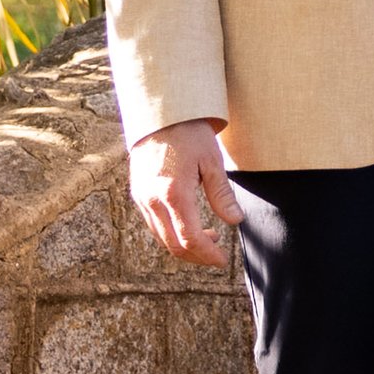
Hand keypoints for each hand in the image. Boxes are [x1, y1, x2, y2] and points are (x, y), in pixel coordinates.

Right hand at [130, 115, 241, 260]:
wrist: (159, 112)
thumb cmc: (188, 133)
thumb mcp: (212, 161)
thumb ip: (222, 195)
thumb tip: (235, 221)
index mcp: (174, 193)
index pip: (190, 238)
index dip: (208, 254)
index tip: (222, 260)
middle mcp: (153, 200)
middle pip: (173, 245)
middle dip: (196, 256)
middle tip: (216, 256)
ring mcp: (142, 198)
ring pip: (161, 238)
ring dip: (183, 246)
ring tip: (207, 239)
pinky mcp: (138, 193)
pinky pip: (153, 224)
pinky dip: (170, 233)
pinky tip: (188, 225)